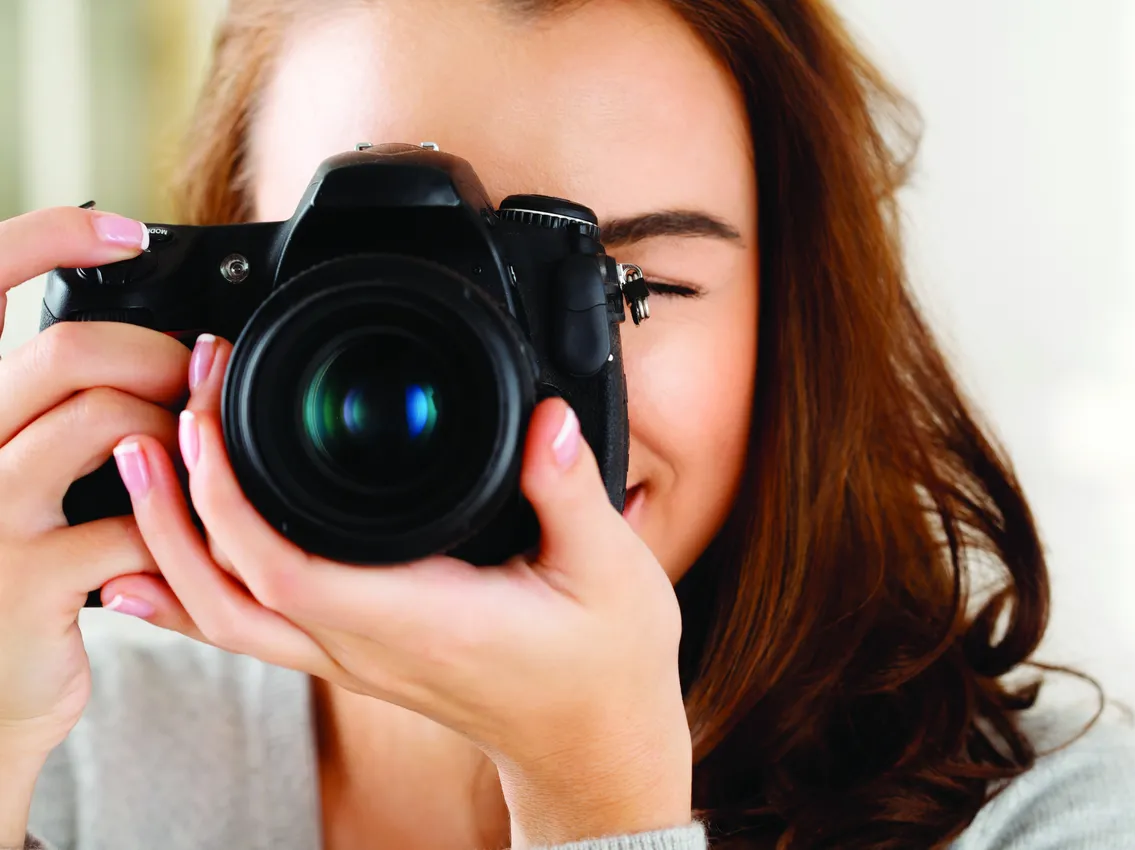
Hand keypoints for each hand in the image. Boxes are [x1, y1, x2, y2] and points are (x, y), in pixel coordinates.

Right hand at [0, 207, 188, 840]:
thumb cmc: (11, 568)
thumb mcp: (15, 479)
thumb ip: (53, 414)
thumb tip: (159, 353)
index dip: (44, 239)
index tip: (124, 230)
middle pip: (62, 350)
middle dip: (153, 354)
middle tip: (194, 379)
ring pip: (107, 425)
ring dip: (178, 435)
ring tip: (195, 459)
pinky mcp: (24, 582)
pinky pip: (137, 525)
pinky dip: (180, 525)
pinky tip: (183, 539)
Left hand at [105, 336, 693, 847]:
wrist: (591, 744)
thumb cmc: (602, 665)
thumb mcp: (612, 570)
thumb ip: (571, 489)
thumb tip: (546, 416)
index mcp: (423, 622)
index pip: (286, 570)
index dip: (227, 499)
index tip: (209, 418)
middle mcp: (369, 646)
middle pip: (225, 593)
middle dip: (175, 506)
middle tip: (158, 419)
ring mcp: (353, 657)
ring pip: (224, 616)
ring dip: (171, 542)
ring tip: (142, 463)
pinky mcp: (355, 654)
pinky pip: (249, 627)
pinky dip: (191, 589)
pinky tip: (152, 563)